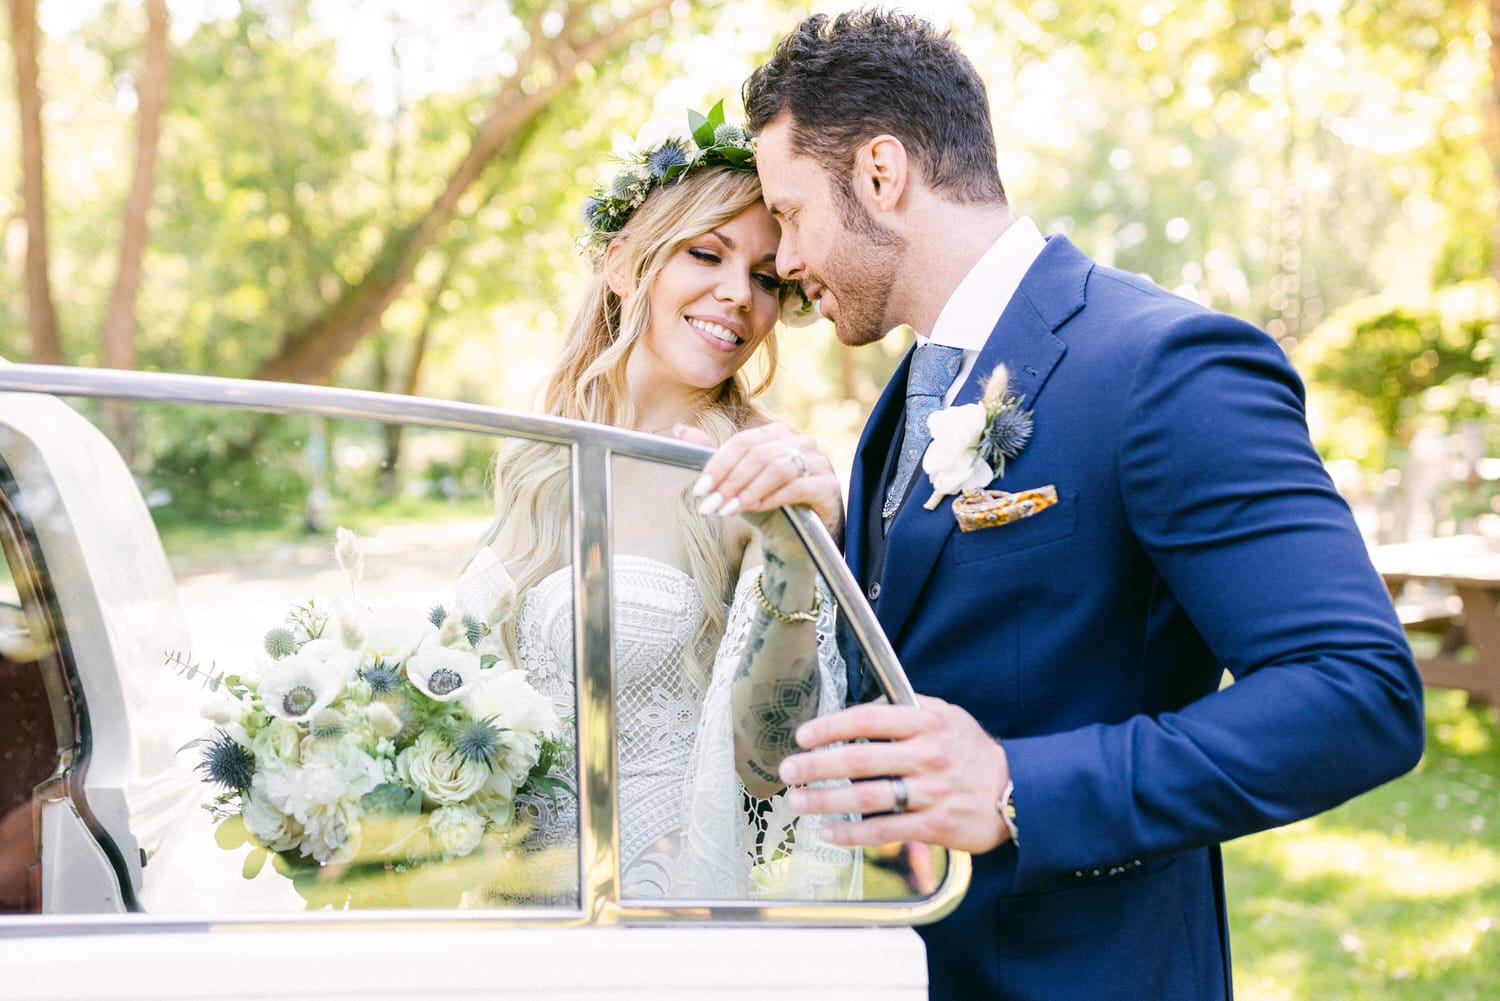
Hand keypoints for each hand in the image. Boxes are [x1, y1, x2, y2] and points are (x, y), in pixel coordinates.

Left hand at [676, 422, 843, 541]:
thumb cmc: (767, 505)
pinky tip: (754, 510)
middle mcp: (800, 442)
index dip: (718, 464)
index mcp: (777, 434)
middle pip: (759, 454)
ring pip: (777, 469)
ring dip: (747, 491)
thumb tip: (680, 429)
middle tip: (710, 505)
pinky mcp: (828, 485)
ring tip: (727, 511)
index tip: (699, 489)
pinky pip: (797, 487)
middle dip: (729, 481)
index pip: (743, 441)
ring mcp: (818, 462)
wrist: (799, 538)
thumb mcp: (737, 483)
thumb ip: (714, 457)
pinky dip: (771, 498)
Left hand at [777, 695, 1011, 853]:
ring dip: (826, 800)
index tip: (804, 735)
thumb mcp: (945, 716)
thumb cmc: (970, 751)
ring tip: (799, 801)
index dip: (830, 726)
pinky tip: (829, 832)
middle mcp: (927, 755)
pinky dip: (852, 834)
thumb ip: (905, 711)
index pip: (867, 719)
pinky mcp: (936, 825)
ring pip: (867, 798)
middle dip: (816, 765)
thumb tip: (859, 711)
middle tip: (789, 770)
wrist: (1017, 789)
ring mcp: (931, 792)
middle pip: (859, 759)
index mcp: (926, 723)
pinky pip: (885, 830)